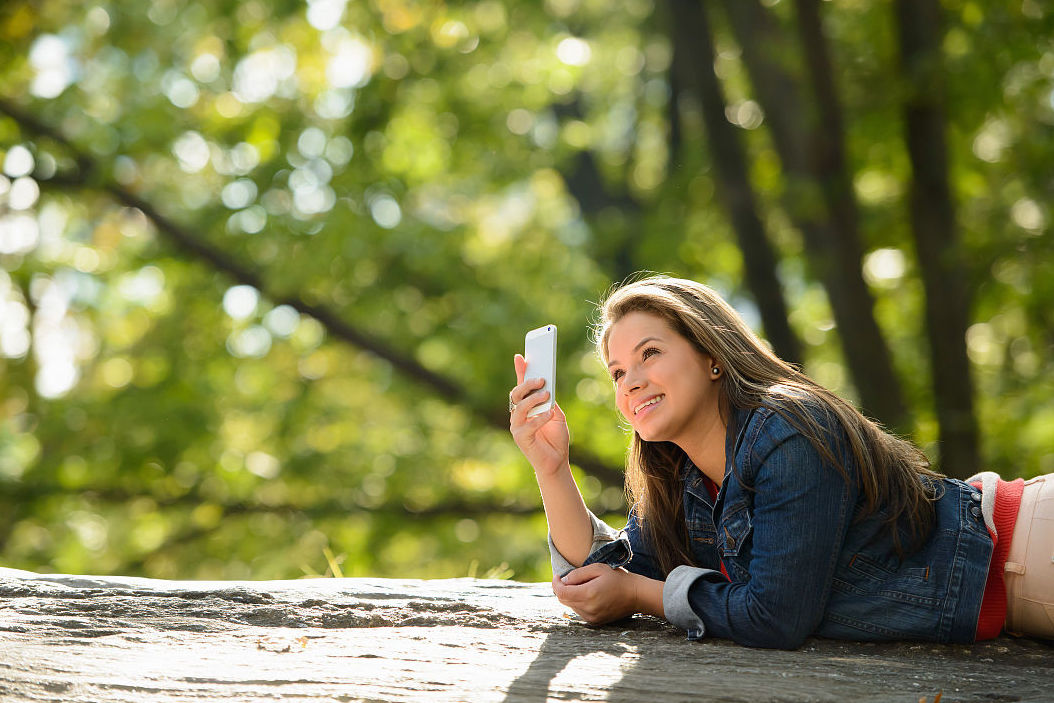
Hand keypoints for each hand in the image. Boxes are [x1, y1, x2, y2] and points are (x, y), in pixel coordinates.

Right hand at [509, 353, 569, 476]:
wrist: (557, 461)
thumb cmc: (556, 437)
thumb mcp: (557, 415)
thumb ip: (550, 402)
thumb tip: (546, 387)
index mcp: (526, 406)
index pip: (521, 385)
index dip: (520, 371)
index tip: (521, 356)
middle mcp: (518, 414)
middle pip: (517, 394)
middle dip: (527, 384)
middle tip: (542, 379)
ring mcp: (517, 426)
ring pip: (519, 407)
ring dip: (533, 400)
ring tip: (546, 395)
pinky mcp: (521, 438)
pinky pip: (528, 425)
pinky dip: (539, 418)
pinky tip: (549, 413)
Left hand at [552, 563, 662, 624]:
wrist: (636, 595)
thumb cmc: (617, 578)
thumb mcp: (597, 569)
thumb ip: (577, 574)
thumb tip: (563, 581)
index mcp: (588, 595)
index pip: (561, 593)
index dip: (556, 583)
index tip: (557, 576)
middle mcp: (588, 609)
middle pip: (564, 600)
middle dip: (562, 589)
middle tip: (568, 579)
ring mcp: (592, 618)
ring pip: (571, 606)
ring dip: (571, 596)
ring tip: (583, 586)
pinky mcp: (595, 622)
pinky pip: (579, 611)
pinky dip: (579, 603)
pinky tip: (589, 595)